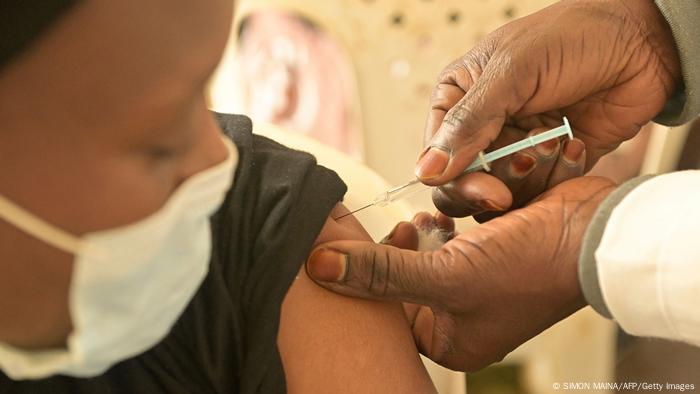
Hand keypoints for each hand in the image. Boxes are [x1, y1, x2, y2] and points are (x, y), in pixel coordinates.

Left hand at [305, 176, 615, 370]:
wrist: (597, 232)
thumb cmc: (529, 266)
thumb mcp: (447, 275)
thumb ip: (380, 272)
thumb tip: (317, 267)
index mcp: (451, 339)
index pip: (387, 313)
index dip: (372, 277)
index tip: (373, 240)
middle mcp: (461, 315)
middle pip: (404, 279)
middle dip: (403, 247)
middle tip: (407, 224)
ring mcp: (477, 282)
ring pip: (428, 251)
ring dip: (430, 228)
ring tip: (435, 217)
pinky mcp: (491, 251)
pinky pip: (454, 235)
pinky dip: (453, 217)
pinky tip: (458, 209)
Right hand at [417, 0, 678, 217]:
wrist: (642, 41)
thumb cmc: (572, 39)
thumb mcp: (511, 73)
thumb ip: (468, 124)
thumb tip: (426, 171)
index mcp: (457, 100)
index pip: (437, 159)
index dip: (457, 181)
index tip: (489, 190)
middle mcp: (482, 129)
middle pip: (465, 185)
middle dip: (493, 185)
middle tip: (519, 176)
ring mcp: (516, 148)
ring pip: (504, 194)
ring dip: (533, 174)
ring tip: (557, 138)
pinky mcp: (550, 165)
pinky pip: (541, 194)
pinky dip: (559, 176)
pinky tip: (575, 142)